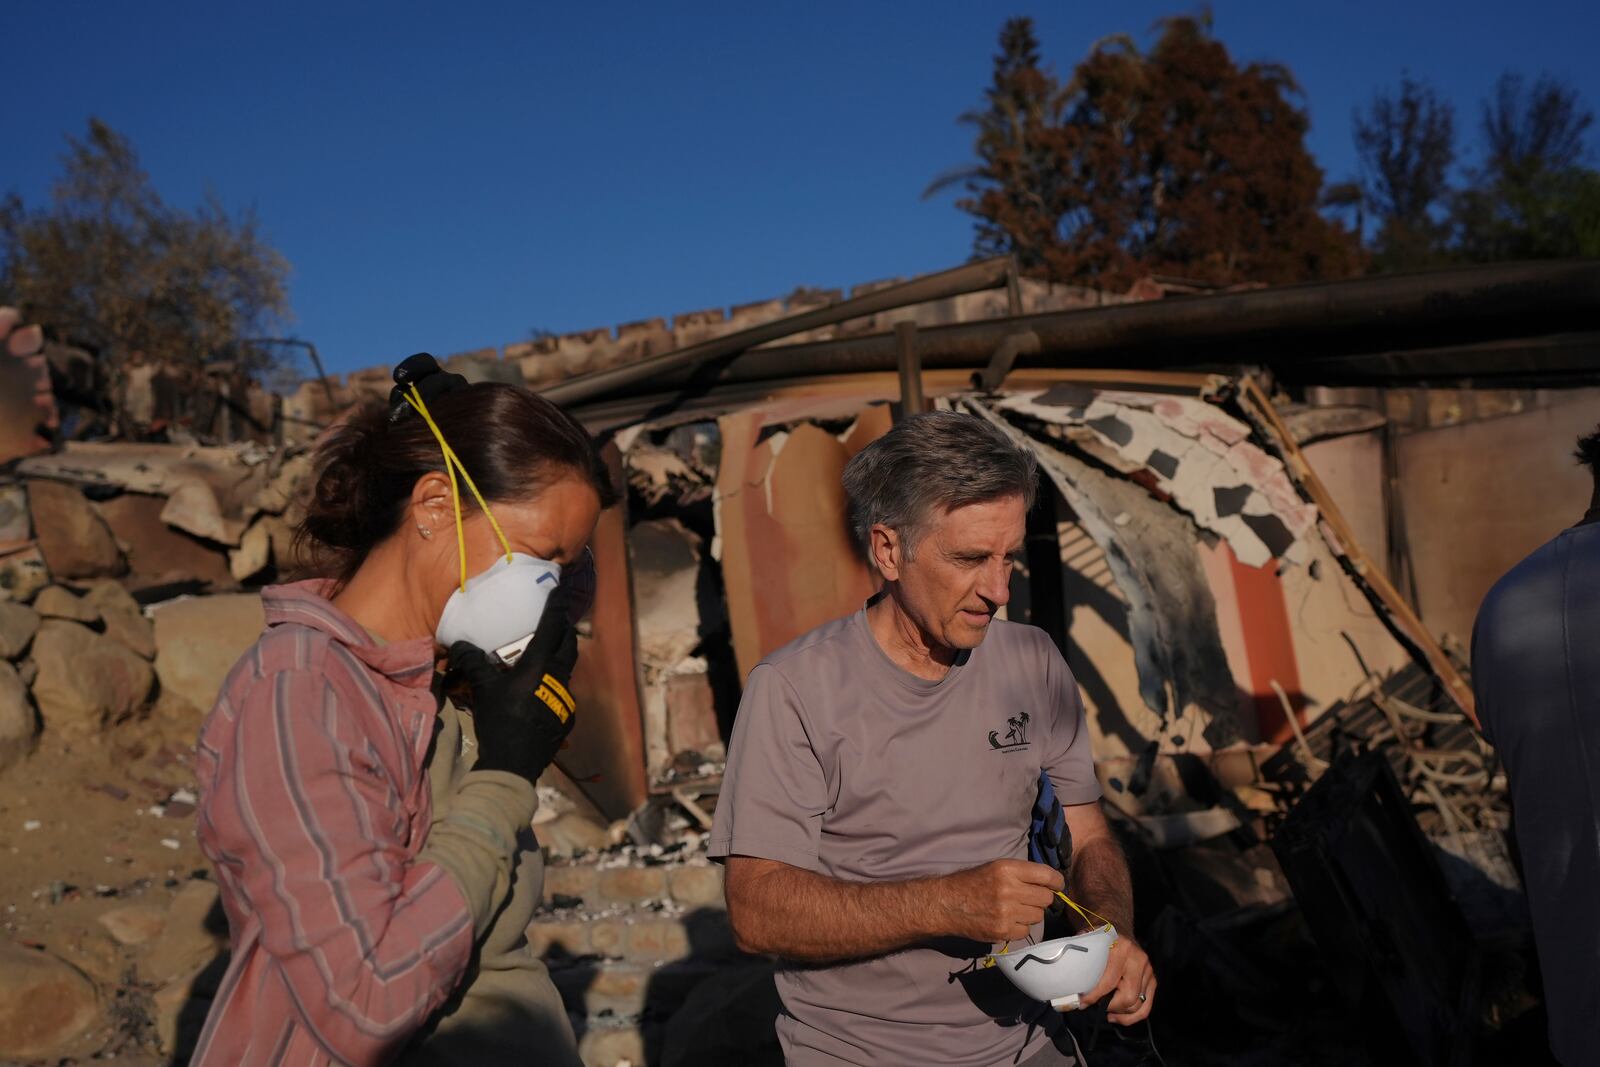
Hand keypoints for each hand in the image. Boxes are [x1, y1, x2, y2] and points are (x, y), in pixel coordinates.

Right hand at [446, 591, 577, 784]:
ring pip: (568, 668)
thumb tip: (458, 643)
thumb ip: (473, 662)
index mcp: (541, 664)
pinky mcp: (568, 715)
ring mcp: (567, 697)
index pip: (553, 626)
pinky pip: (564, 690)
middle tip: (556, 621)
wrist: (515, 763)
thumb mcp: (483, 688)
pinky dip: (555, 681)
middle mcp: (559, 676)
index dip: (556, 607)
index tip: (559, 591)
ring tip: (548, 653)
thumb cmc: (500, 720)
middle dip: (564, 630)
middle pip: (569, 645)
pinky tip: (542, 687)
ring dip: (560, 656)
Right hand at [936, 859, 1063, 943]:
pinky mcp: (1003, 931)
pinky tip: (1008, 921)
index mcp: (1007, 869)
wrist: (946, 904)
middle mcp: (1009, 890)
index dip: (1057, 881)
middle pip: (1046, 898)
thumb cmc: (972, 882)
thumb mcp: (996, 868)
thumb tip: (1050, 883)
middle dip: (1041, 898)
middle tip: (1030, 899)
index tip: (1057, 885)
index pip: (1046, 875)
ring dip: (1031, 913)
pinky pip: (1026, 931)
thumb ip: (1022, 874)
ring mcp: (1006, 912)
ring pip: (1038, 915)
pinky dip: (1020, 927)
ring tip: (1016, 910)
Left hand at [1080, 933, 1154, 1023]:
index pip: (1109, 982)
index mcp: (1121, 949)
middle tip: (1097, 1007)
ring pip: (1138, 1004)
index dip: (1094, 996)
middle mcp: (1138, 960)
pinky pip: (1146, 1006)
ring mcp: (1148, 970)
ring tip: (1108, 1014)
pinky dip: (1133, 1016)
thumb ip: (1082, 963)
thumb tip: (1070, 990)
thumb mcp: (1089, 944)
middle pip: (1128, 997)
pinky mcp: (1152, 979)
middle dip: (1110, 1007)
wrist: (1117, 927)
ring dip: (1121, 1014)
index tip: (1081, 1003)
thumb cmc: (1099, 938)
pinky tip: (1119, 1016)